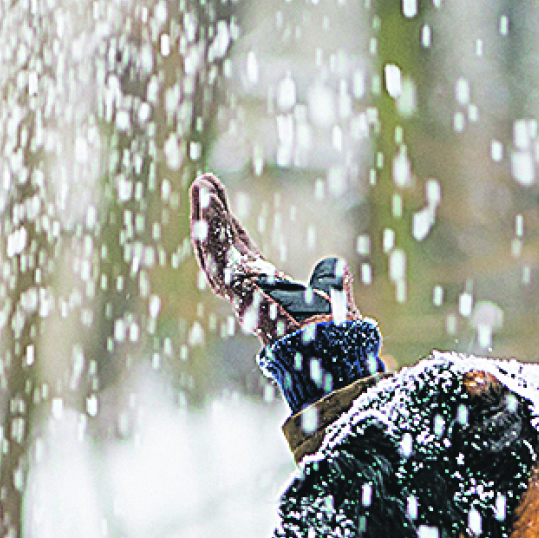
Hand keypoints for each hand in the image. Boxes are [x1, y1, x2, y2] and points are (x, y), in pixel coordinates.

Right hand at [189, 174, 358, 344]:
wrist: (334, 354)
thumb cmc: (333, 339)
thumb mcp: (333, 299)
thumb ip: (330, 282)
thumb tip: (337, 266)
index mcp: (267, 294)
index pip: (241, 256)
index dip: (230, 230)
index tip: (220, 203)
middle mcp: (249, 295)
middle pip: (222, 249)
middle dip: (212, 217)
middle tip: (205, 183)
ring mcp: (242, 294)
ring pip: (215, 251)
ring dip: (206, 218)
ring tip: (202, 185)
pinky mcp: (240, 290)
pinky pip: (220, 255)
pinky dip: (211, 228)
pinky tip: (207, 200)